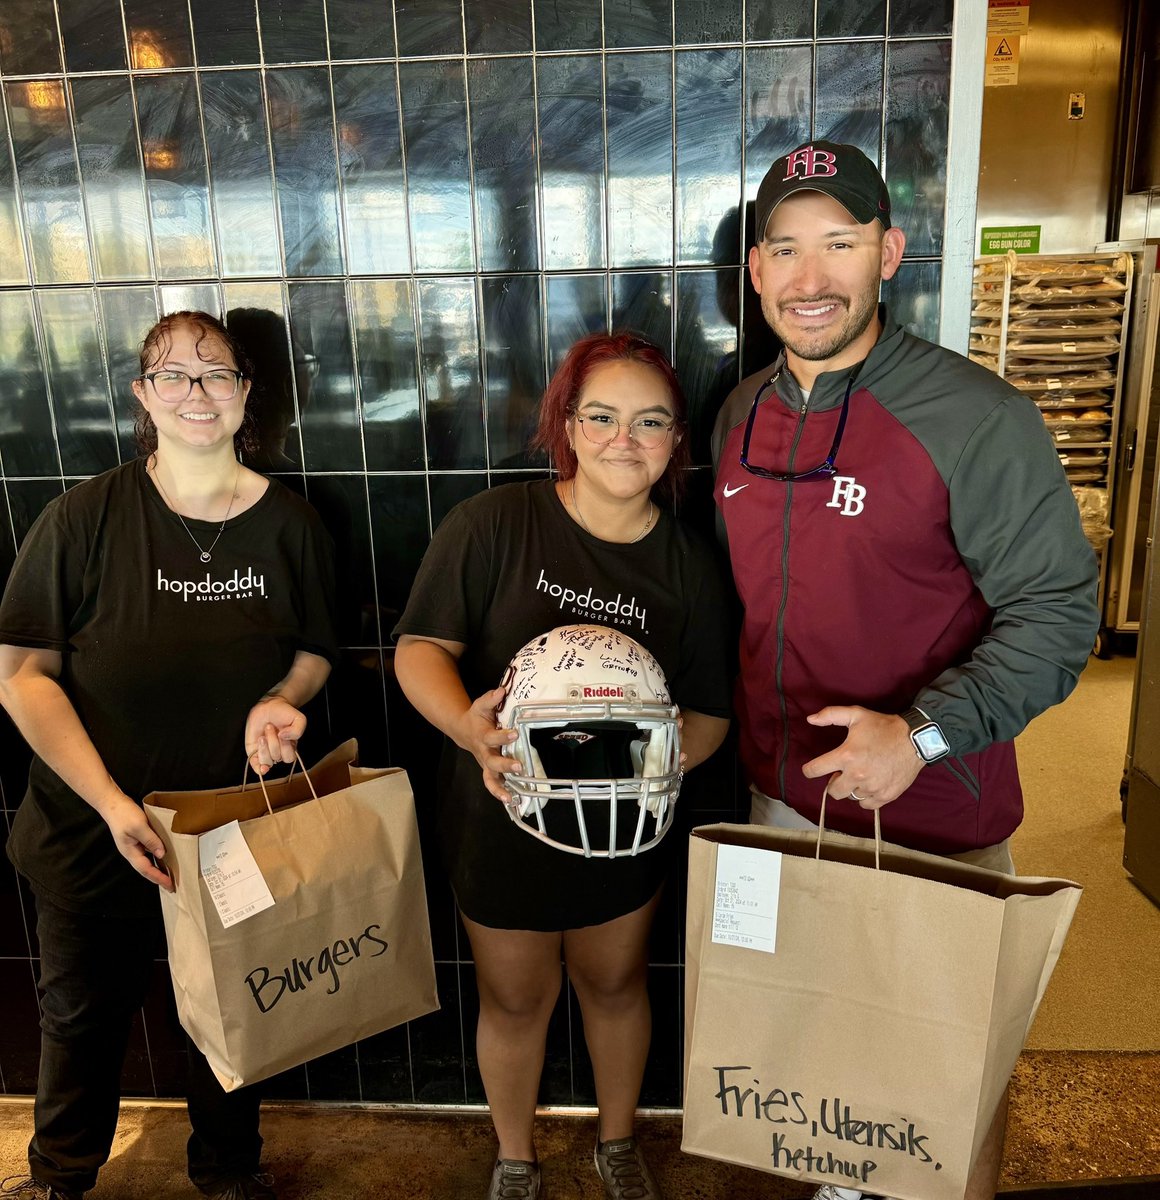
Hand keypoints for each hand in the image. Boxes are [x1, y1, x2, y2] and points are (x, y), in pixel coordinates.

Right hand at [100, 793, 173, 890]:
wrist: (113, 803)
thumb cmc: (124, 814)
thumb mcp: (139, 827)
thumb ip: (150, 840)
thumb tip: (161, 854)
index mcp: (130, 852)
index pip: (146, 870)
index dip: (159, 878)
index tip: (170, 885)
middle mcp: (131, 852)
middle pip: (146, 869)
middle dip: (159, 878)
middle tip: (172, 885)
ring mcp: (133, 846)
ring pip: (147, 862)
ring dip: (158, 869)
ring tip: (170, 874)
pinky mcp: (136, 839)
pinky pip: (148, 852)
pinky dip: (156, 857)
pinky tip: (164, 856)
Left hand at [245, 694, 305, 775]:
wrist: (269, 706)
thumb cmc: (284, 713)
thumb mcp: (299, 719)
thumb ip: (297, 730)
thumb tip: (284, 737)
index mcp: (290, 748)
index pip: (289, 757)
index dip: (286, 747)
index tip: (282, 732)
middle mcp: (278, 752)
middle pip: (277, 758)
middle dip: (274, 742)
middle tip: (270, 727)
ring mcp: (265, 753)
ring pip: (267, 761)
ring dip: (264, 747)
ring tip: (263, 734)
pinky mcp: (253, 752)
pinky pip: (256, 765)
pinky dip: (258, 768)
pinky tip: (262, 766)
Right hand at [452, 685, 521, 802]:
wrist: (462, 730)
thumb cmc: (476, 718)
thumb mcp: (481, 705)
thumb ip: (491, 699)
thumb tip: (502, 690)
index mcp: (483, 735)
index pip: (492, 736)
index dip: (502, 736)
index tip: (514, 733)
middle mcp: (484, 752)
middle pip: (492, 762)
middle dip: (505, 765)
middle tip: (519, 767)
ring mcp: (486, 763)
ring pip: (491, 778)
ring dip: (500, 788)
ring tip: (511, 797)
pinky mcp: (489, 770)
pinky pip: (493, 784)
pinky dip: (500, 794)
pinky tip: (512, 801)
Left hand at [801, 706, 923, 809]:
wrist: (915, 738)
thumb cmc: (883, 726)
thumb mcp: (856, 714)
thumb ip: (830, 715)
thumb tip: (810, 719)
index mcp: (846, 756)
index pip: (815, 770)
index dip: (810, 770)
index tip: (811, 769)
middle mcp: (857, 775)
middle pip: (833, 791)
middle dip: (834, 782)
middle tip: (843, 772)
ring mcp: (872, 787)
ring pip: (850, 797)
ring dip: (851, 788)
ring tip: (860, 775)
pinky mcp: (886, 795)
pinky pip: (867, 805)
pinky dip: (865, 797)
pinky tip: (870, 785)